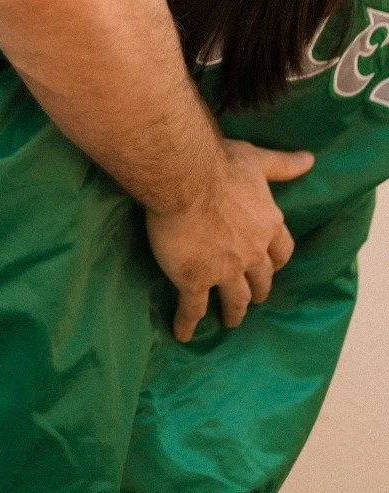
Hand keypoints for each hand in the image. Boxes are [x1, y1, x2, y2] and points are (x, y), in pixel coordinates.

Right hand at [145, 139, 313, 341]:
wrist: (184, 178)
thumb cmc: (219, 165)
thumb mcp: (256, 161)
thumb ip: (282, 165)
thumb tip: (310, 159)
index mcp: (267, 225)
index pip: (281, 251)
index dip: (276, 261)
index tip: (271, 266)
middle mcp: (251, 253)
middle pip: (261, 280)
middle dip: (258, 290)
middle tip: (252, 297)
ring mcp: (224, 270)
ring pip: (234, 299)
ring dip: (233, 312)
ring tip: (230, 321)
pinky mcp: (195, 279)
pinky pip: (193, 307)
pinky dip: (188, 322)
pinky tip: (183, 333)